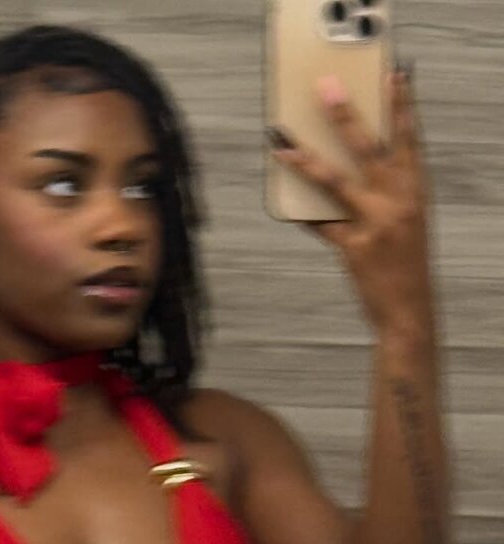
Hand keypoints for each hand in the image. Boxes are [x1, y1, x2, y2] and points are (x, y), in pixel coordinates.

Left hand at [270, 66, 434, 333]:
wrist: (409, 314)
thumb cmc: (405, 266)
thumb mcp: (406, 223)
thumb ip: (385, 195)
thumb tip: (343, 169)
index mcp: (417, 192)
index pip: (409, 140)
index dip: (402, 106)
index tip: (394, 76)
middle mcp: (399, 203)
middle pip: (368, 149)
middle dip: (346, 115)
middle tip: (327, 87)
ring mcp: (376, 225)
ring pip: (335, 181)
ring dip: (305, 159)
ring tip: (281, 142)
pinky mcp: (354, 248)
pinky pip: (320, 224)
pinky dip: (303, 213)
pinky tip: (285, 200)